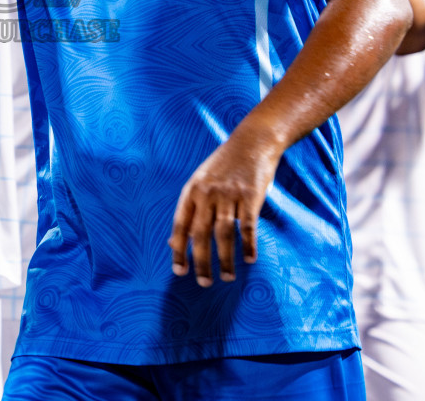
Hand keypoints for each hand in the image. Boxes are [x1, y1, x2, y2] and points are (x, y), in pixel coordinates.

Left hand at [169, 124, 284, 285]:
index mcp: (192, 190)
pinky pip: (247, 226)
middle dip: (201, 261)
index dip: (179, 249)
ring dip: (225, 259)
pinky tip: (249, 259)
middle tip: (203, 283)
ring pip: (224, 234)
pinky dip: (248, 244)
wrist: (252, 141)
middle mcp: (208, 194)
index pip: (181, 225)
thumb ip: (189, 210)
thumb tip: (172, 242)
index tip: (179, 271)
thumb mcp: (200, 182)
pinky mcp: (250, 196)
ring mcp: (229, 195)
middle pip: (201, 234)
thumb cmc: (224, 166)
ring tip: (227, 277)